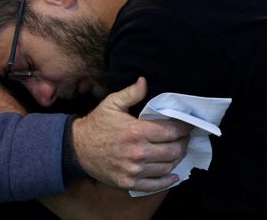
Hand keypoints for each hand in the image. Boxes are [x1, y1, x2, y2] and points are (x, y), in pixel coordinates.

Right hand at [73, 78, 189, 191]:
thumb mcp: (111, 103)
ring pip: (167, 167)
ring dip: (176, 159)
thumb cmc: (96, 124)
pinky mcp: (129, 182)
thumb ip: (131, 93)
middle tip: (185, 138)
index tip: (189, 125)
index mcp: (136, 131)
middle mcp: (138, 152)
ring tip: (178, 151)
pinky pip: (154, 185)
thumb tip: (145, 81)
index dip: (184, 128)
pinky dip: (167, 181)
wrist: (77, 148)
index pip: (171, 131)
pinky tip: (173, 175)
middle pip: (173, 151)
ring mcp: (134, 170)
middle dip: (183, 143)